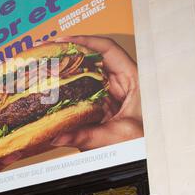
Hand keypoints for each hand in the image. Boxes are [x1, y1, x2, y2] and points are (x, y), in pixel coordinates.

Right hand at [51, 35, 143, 150]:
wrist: (150, 154)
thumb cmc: (146, 141)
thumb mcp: (118, 136)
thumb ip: (87, 136)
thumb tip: (57, 136)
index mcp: (132, 78)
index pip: (108, 49)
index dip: (85, 41)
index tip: (63, 41)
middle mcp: (119, 82)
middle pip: (92, 60)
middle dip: (69, 54)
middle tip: (46, 51)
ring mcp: (108, 93)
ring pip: (84, 76)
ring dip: (65, 71)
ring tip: (44, 66)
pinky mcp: (99, 106)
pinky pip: (81, 93)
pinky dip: (67, 90)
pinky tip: (52, 89)